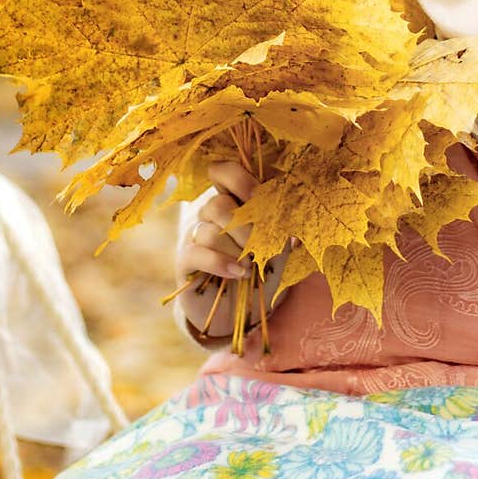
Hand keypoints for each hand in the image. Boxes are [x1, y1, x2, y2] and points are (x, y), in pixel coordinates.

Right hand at [174, 159, 290, 346]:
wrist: (241, 306)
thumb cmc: (262, 269)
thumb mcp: (279, 246)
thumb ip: (283, 227)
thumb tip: (292, 217)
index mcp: (233, 199)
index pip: (223, 172)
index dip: (240, 180)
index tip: (260, 197)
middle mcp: (210, 212)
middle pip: (219, 204)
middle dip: (246, 228)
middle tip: (261, 245)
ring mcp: (195, 234)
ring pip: (212, 231)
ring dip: (237, 251)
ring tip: (252, 267)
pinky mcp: (185, 258)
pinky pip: (198, 252)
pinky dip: (222, 263)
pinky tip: (239, 274)